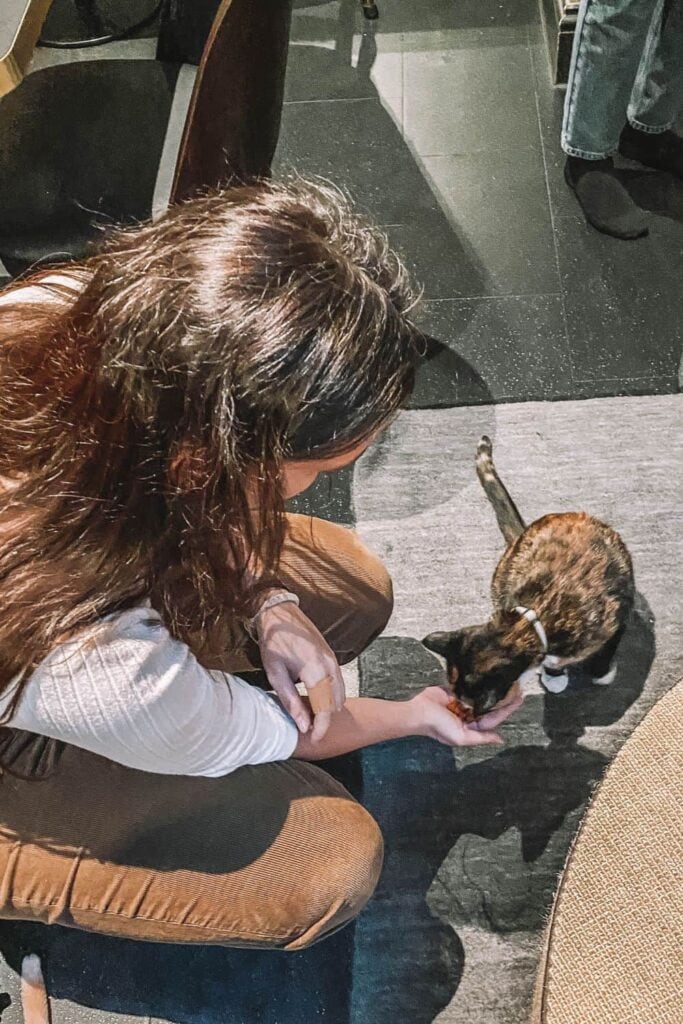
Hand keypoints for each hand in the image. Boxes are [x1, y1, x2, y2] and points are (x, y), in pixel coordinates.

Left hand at [256, 600, 344, 742]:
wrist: (280, 613)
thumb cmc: (273, 642)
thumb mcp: (275, 673)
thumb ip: (290, 700)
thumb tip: (303, 725)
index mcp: (315, 670)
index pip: (326, 708)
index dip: (322, 727)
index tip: (314, 740)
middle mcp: (330, 665)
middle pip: (336, 703)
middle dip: (325, 719)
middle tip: (308, 729)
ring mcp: (333, 660)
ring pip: (340, 693)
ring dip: (329, 708)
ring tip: (310, 717)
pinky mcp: (332, 656)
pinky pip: (338, 682)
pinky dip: (330, 695)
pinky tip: (315, 700)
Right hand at [410, 683, 523, 746]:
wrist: (419, 711)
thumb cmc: (438, 727)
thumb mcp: (461, 737)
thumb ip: (481, 737)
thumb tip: (500, 740)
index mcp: (472, 726)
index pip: (494, 717)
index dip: (507, 708)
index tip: (519, 698)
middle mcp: (469, 714)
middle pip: (490, 705)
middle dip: (503, 698)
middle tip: (518, 687)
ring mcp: (462, 701)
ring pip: (482, 694)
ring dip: (492, 688)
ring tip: (507, 680)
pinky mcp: (455, 690)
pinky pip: (469, 686)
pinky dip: (478, 682)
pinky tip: (489, 675)